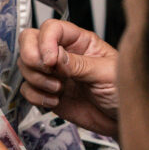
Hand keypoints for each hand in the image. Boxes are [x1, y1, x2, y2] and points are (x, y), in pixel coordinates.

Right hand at [18, 20, 118, 135]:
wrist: (121, 121)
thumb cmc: (123, 91)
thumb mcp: (107, 73)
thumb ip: (80, 64)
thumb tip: (56, 56)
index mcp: (80, 42)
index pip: (52, 28)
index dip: (46, 41)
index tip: (51, 61)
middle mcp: (63, 54)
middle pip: (30, 40)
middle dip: (31, 56)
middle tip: (46, 71)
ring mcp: (54, 74)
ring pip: (25, 66)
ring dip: (37, 79)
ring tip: (58, 89)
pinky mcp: (48, 93)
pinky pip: (27, 89)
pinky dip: (36, 96)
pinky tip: (54, 100)